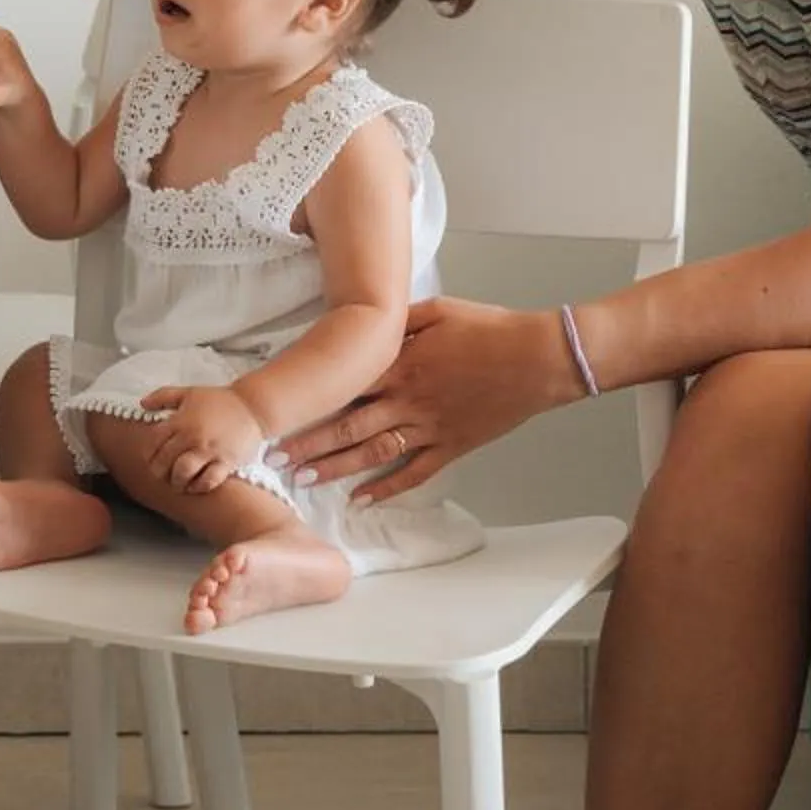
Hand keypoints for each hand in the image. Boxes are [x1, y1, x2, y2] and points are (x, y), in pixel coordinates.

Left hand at [142, 385, 266, 493]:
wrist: (253, 407)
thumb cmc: (220, 400)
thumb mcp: (189, 392)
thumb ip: (163, 396)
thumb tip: (142, 404)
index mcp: (181, 420)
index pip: (153, 442)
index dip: (149, 454)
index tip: (152, 459)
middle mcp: (192, 436)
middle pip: (164, 461)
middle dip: (159, 472)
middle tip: (163, 475)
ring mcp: (209, 450)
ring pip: (182, 473)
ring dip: (176, 482)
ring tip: (178, 482)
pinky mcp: (226, 462)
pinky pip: (208, 481)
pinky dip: (198, 487)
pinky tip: (195, 485)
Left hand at [270, 298, 579, 503]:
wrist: (536, 357)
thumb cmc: (489, 327)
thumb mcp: (437, 310)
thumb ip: (398, 319)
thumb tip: (365, 321)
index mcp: (400, 362)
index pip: (343, 385)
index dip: (309, 400)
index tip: (278, 411)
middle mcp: (408, 398)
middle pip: (348, 424)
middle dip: (308, 443)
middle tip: (274, 459)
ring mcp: (430, 426)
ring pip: (373, 452)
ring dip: (337, 467)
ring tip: (304, 479)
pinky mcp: (452, 445)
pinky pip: (415, 472)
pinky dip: (387, 488)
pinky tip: (361, 500)